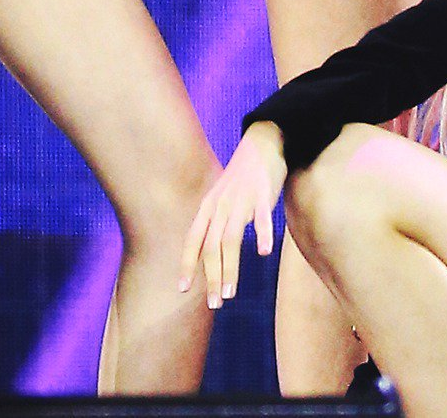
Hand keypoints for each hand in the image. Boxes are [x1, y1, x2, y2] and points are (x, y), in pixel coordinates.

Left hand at [180, 121, 288, 309]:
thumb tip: (208, 252)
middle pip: (212, 247)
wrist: (262, 142)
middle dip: (211, 277)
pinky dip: (262, 234)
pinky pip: (261, 217)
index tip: (182, 289)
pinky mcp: (263, 194)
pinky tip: (264, 252)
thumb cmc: (243, 177)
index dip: (186, 264)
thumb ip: (214, 223)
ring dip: (230, 268)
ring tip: (230, 293)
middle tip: (214, 304)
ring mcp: (241, 200)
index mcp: (209, 207)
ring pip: (231, 239)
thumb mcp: (221, 198)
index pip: (192, 240)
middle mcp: (220, 205)